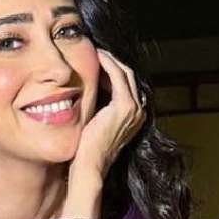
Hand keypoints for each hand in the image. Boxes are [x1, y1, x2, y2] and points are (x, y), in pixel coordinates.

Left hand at [60, 52, 145, 218]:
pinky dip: (107, 63)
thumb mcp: (92, 124)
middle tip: (94, 51)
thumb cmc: (85, 151)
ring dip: (109, 59)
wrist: (88, 168)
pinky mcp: (125, 106)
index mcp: (133, 116)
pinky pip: (118, 75)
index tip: (95, 60)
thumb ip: (94, 108)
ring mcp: (134, 108)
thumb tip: (80, 93)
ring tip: (94, 51)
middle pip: (127, 75)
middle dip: (111, 61)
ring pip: (124, 71)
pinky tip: (95, 56)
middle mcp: (138, 111)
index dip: (111, 70)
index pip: (125, 84)